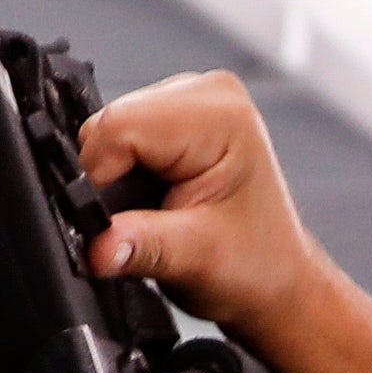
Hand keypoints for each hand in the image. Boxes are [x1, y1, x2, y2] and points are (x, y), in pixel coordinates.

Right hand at [77, 70, 330, 341]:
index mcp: (222, 118)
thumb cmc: (255, 263)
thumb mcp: (195, 259)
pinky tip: (155, 195)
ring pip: (111, 129)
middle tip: (144, 220)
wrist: (276, 277)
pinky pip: (122, 135)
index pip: (120, 125)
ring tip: (156, 210)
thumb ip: (142, 245)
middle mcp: (209, 95)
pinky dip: (125, 171)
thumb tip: (95, 245)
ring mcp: (193, 100)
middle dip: (111, 177)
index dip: (100, 175)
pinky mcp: (178, 114)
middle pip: (111, 122)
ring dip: (118, 176)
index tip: (110, 221)